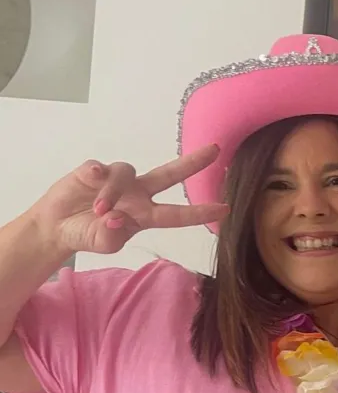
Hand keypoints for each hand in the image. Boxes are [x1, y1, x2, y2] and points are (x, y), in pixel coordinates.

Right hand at [31, 145, 227, 254]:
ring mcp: (117, 180)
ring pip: (124, 174)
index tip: (225, 210)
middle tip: (215, 149)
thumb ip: (111, 235)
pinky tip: (91, 177)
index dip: (200, 212)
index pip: (177, 214)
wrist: (57, 226)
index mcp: (146, 214)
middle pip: (170, 174)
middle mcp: (138, 193)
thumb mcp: (103, 243)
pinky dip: (96, 174)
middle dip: (193, 162)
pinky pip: (99, 168)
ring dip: (112, 192)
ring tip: (98, 210)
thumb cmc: (88, 234)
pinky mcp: (93, 171)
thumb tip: (116, 218)